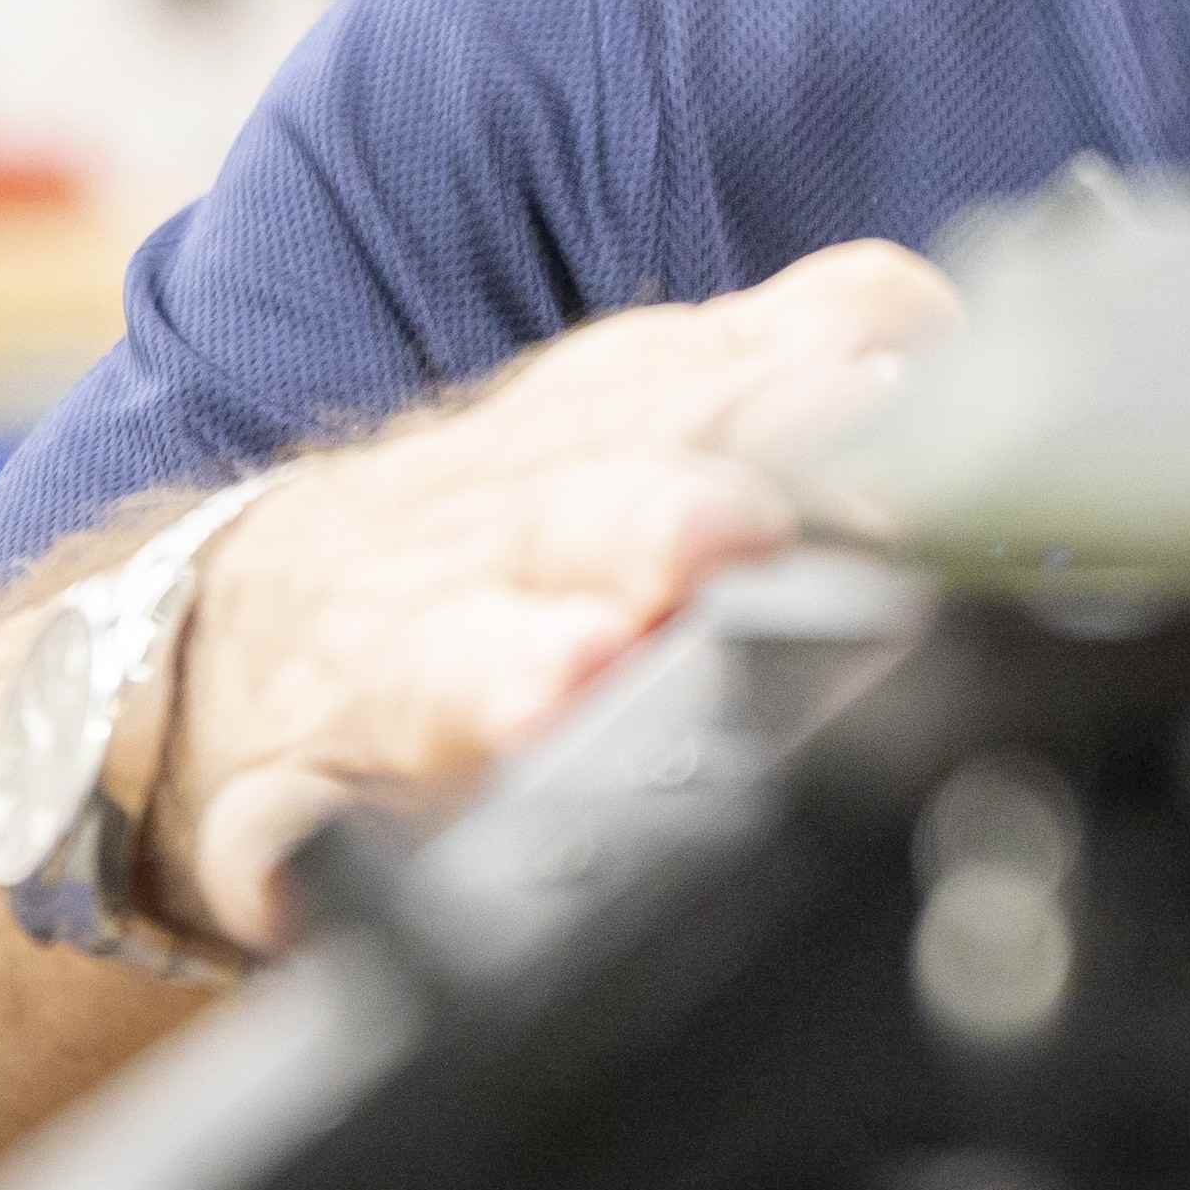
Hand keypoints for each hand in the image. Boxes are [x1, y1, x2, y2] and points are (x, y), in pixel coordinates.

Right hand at [143, 240, 953, 953]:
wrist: (246, 621)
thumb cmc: (509, 519)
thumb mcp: (652, 397)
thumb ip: (808, 346)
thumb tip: (943, 320)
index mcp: (617, 427)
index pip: (728, 380)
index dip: (809, 390)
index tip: (887, 396)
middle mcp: (515, 534)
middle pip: (593, 511)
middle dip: (665, 517)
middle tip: (736, 533)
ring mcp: (397, 665)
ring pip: (442, 665)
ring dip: (502, 674)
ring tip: (564, 681)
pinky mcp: (294, 798)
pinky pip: (276, 830)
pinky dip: (289, 849)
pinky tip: (299, 868)